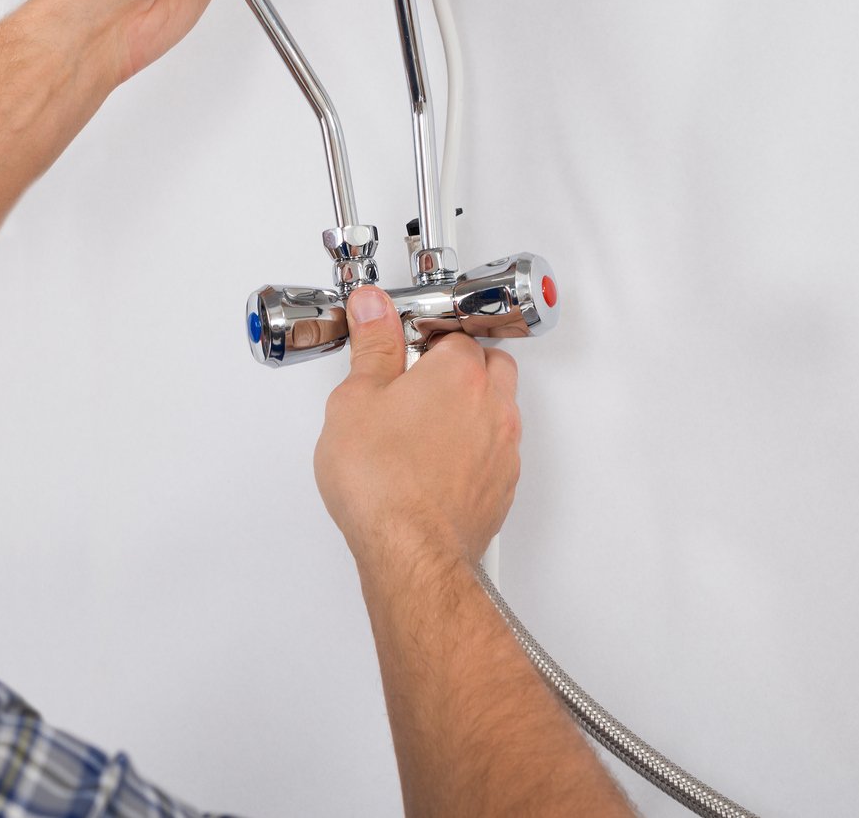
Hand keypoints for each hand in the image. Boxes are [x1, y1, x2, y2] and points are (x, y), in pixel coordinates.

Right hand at [314, 287, 521, 571]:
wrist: (411, 550)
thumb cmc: (384, 482)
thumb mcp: (355, 400)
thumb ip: (371, 347)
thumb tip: (373, 308)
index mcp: (458, 373)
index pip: (454, 334)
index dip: (426, 339)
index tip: (402, 349)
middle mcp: (493, 406)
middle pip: (491, 365)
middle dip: (460, 366)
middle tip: (419, 380)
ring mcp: (503, 449)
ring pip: (500, 408)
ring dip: (472, 407)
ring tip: (426, 424)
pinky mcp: (503, 487)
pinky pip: (498, 452)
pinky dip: (476, 449)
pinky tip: (438, 463)